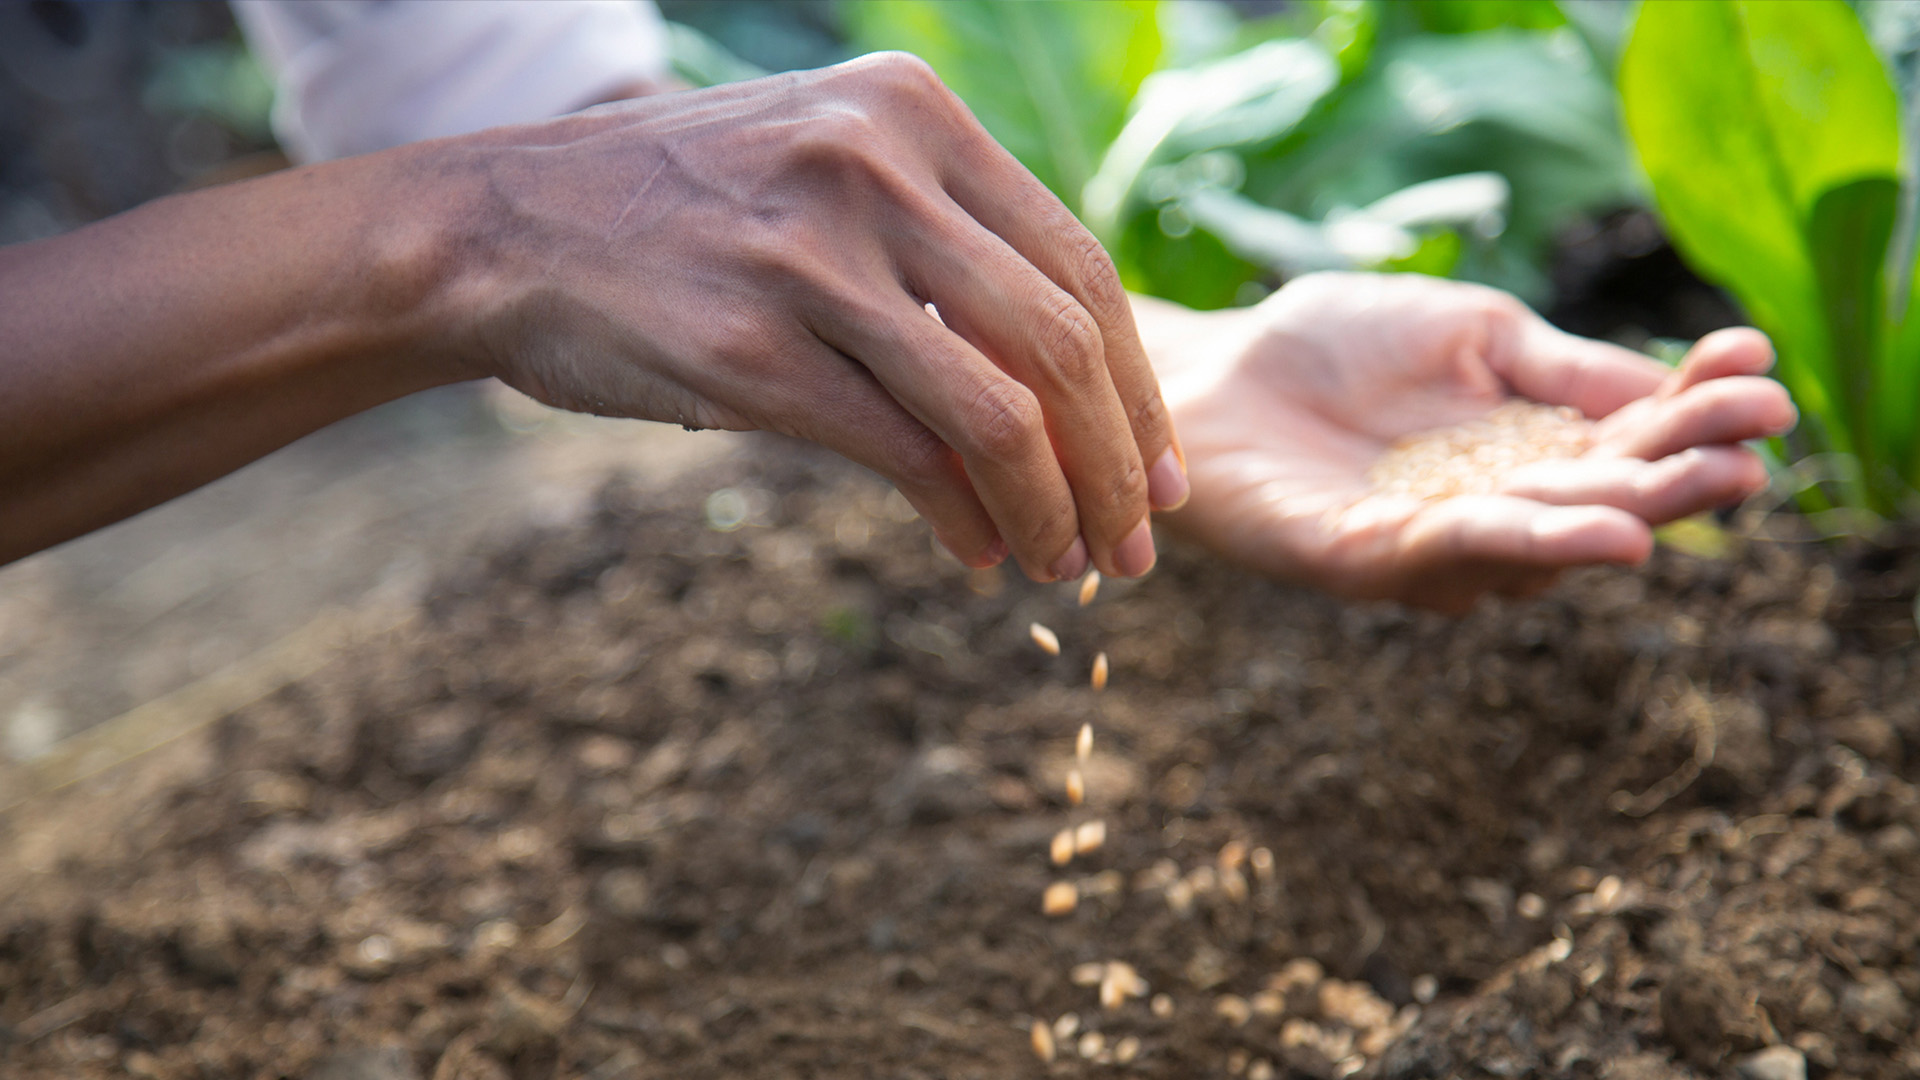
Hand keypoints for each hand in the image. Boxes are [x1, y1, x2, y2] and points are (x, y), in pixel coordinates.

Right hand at [448, 53, 1182, 580]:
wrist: (502, 229)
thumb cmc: (681, 212)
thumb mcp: (824, 167)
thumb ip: (940, 235)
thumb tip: (1064, 377)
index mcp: (911, 112)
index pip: (1078, 261)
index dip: (1136, 384)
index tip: (1158, 471)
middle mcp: (874, 167)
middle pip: (1061, 340)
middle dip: (1117, 463)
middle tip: (1138, 545)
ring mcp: (813, 258)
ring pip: (999, 412)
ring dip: (1054, 510)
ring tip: (1069, 566)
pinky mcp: (752, 351)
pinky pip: (906, 453)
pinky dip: (964, 519)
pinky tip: (979, 554)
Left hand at [1145, 272, 1795, 611]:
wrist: (1211, 367)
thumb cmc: (1335, 344)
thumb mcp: (1472, 333)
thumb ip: (1560, 366)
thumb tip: (1676, 382)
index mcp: (1531, 449)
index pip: (1632, 438)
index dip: (1697, 410)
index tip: (1760, 369)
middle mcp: (1495, 510)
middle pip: (1600, 504)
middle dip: (1674, 478)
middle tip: (1750, 450)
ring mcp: (1428, 545)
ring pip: (1530, 545)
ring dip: (1600, 523)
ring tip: (1659, 508)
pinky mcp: (1355, 563)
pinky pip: (1440, 556)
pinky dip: (1508, 542)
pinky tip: (1579, 530)